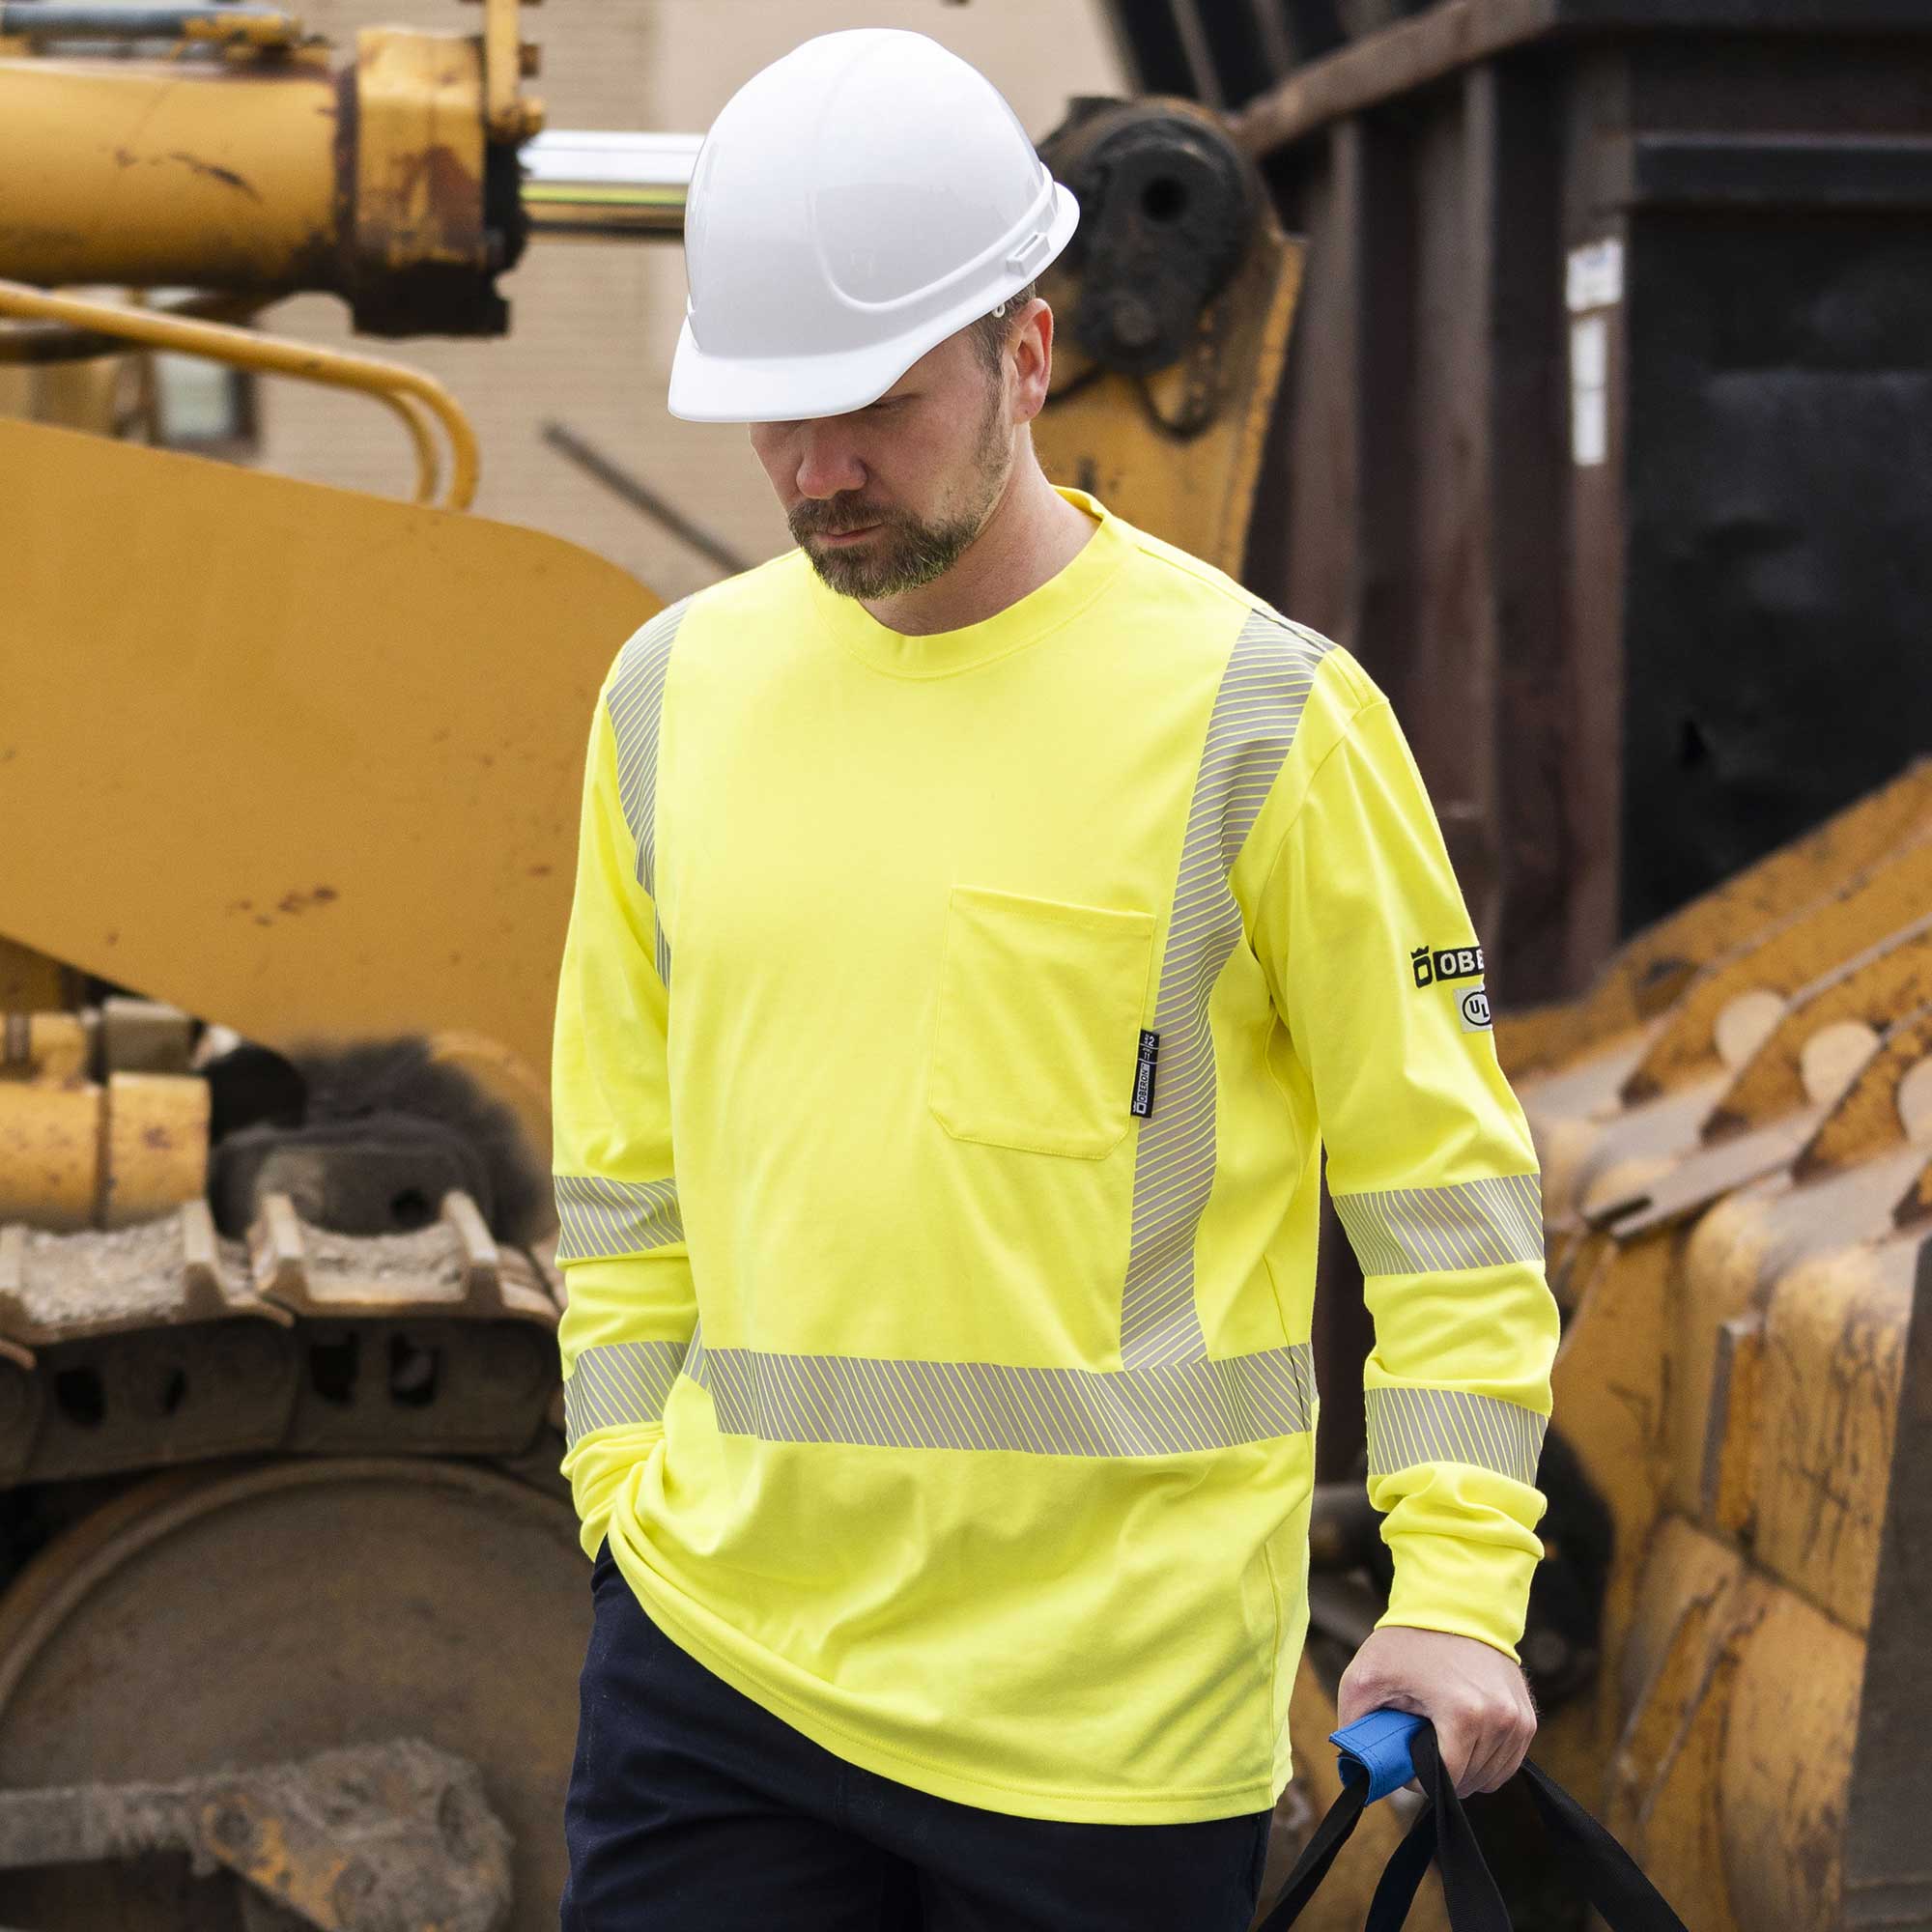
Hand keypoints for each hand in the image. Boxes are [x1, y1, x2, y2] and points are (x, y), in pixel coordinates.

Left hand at [1335, 1625, 1536, 1797]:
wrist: (1454, 1603)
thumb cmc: (1409, 1639)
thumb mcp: (1366, 1677)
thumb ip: (1354, 1723)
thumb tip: (1352, 1763)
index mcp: (1463, 1714)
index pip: (1446, 1780)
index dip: (1419, 1780)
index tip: (1404, 1760)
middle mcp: (1500, 1720)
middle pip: (1471, 1781)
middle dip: (1440, 1774)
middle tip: (1419, 1748)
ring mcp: (1519, 1719)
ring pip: (1493, 1776)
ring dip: (1466, 1770)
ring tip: (1440, 1740)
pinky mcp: (1528, 1716)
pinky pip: (1509, 1761)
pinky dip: (1487, 1760)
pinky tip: (1463, 1740)